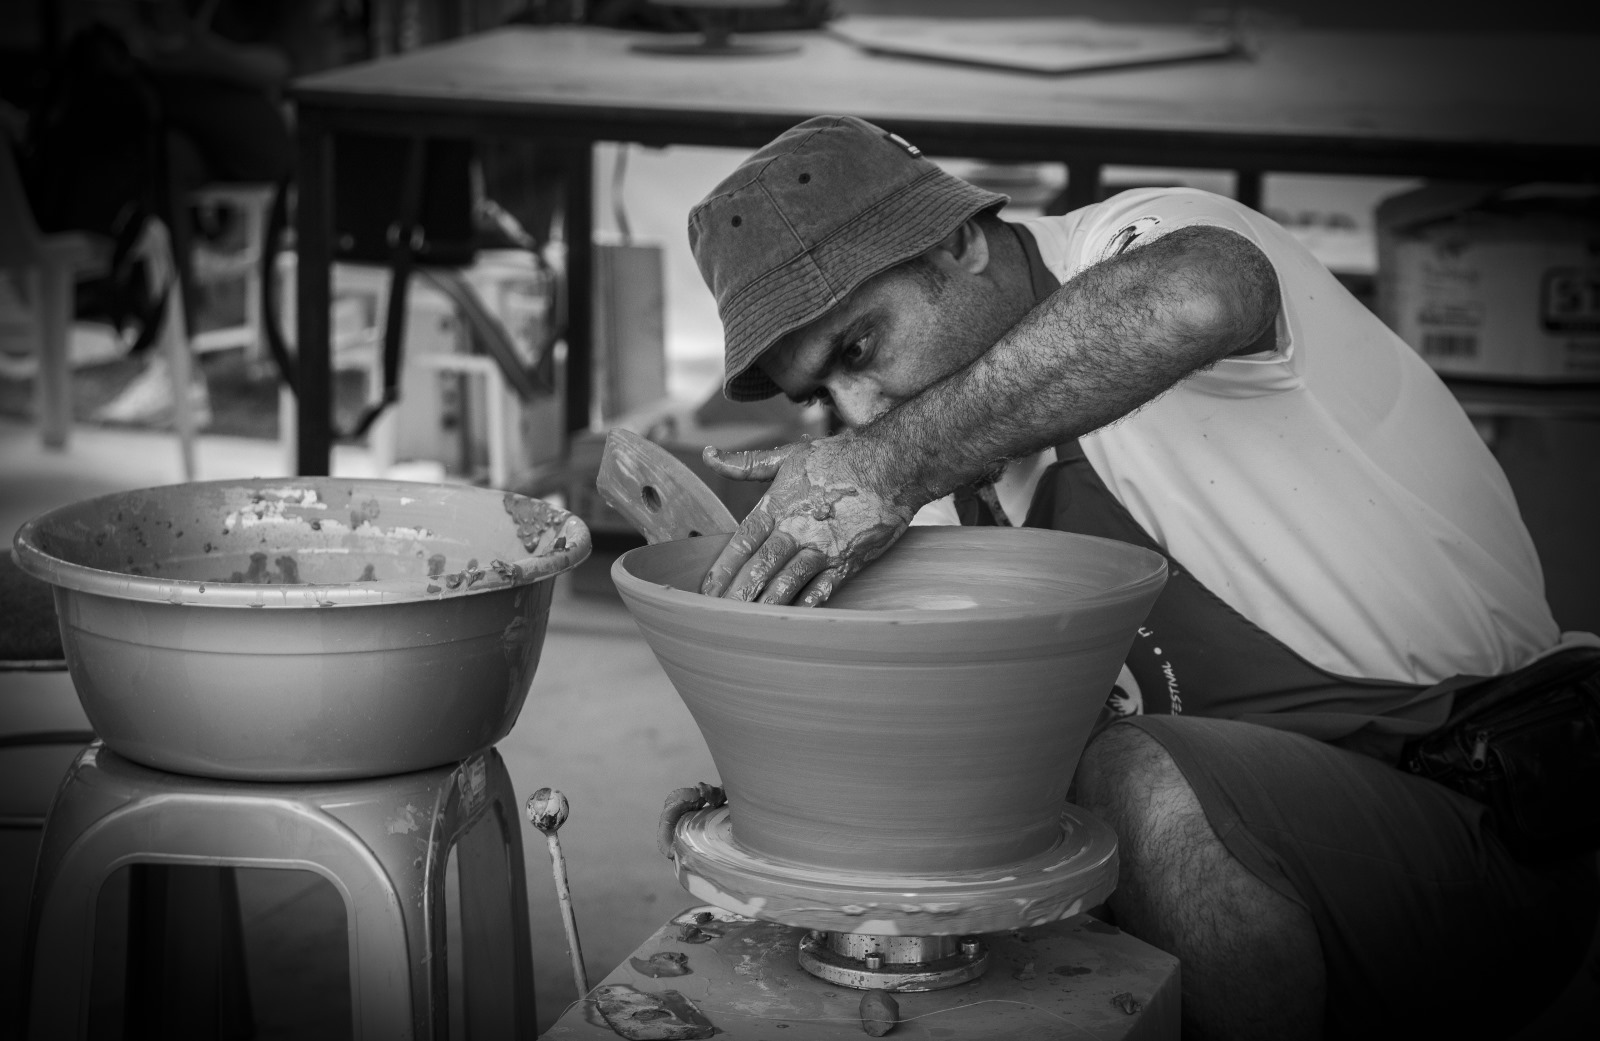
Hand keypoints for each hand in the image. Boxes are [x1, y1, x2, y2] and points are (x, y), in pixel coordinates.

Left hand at [699, 434, 913, 605]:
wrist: (893, 463)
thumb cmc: (840, 458)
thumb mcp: (788, 456)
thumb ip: (747, 463)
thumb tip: (709, 454)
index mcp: (778, 505)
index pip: (742, 542)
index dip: (722, 569)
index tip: (704, 591)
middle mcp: (797, 529)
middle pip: (760, 567)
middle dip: (737, 594)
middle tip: (717, 616)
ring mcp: (823, 547)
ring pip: (787, 583)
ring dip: (765, 605)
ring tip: (745, 627)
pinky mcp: (848, 560)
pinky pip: (823, 589)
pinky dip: (806, 605)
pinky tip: (790, 620)